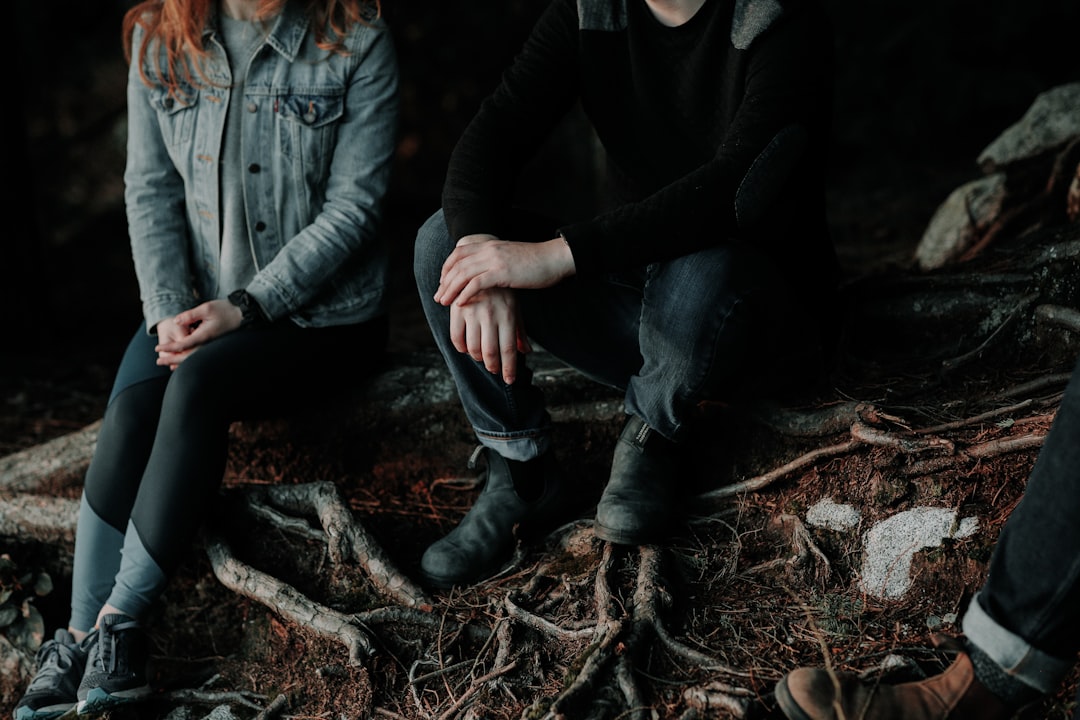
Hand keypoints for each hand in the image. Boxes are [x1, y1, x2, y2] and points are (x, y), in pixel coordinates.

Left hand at [154, 299, 242, 368]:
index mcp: (204, 335)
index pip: (182, 345)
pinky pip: (199, 355)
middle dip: (171, 360)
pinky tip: (183, 359)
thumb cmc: (226, 310)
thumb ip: (190, 315)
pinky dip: (189, 359)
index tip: (157, 349)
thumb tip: (176, 322)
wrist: (243, 315)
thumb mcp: (206, 308)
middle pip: (187, 356)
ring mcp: (211, 346)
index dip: (169, 348)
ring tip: (168, 364)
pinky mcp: (214, 345)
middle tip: (158, 362)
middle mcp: (207, 344)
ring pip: (193, 358)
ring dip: (180, 362)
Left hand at [434, 234, 574, 306]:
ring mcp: (494, 260)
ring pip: (463, 273)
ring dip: (450, 289)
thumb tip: (488, 273)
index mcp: (489, 245)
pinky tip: (460, 304)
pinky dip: (465, 293)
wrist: (554, 258)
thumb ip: (496, 261)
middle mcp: (488, 249)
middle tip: (438, 297)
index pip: (459, 253)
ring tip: (444, 302)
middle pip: (457, 264)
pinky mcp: (502, 272)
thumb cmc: (536, 262)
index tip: (443, 282)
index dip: (447, 267)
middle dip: (444, 281)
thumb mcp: (510, 257)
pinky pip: (476, 283)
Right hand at [449, 287, 531, 384]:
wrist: (482, 265)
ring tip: (482, 357)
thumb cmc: (502, 291)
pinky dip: (461, 348)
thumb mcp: (515, 308)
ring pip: (473, 348)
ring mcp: (472, 313)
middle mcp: (490, 316)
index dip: (509, 369)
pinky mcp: (457, 310)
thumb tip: (527, 351)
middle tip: (495, 370)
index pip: (509, 350)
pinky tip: (467, 347)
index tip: (509, 380)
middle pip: (490, 352)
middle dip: (493, 367)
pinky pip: (456, 337)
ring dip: (478, 358)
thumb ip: (520, 331)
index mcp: (507, 316)